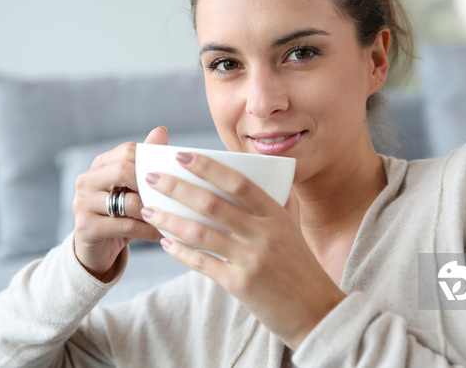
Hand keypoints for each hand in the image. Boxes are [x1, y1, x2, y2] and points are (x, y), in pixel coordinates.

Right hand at [72, 126, 166, 280]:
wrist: (99, 249)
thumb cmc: (123, 213)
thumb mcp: (134, 187)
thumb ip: (146, 160)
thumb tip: (161, 130)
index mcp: (100, 165)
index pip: (128, 151)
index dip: (151, 162)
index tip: (171, 176)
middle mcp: (86, 180)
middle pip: (124, 171)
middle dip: (152, 185)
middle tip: (173, 197)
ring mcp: (82, 203)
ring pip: (128, 201)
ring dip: (154, 211)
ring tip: (173, 218)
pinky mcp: (85, 228)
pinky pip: (125, 226)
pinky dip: (148, 230)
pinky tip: (162, 234)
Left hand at [141, 152, 345, 349]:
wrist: (316, 311)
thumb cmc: (302, 266)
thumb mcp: (294, 229)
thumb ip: (279, 203)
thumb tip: (267, 177)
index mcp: (276, 215)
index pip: (238, 183)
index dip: (208, 167)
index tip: (182, 155)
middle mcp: (264, 234)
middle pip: (213, 204)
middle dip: (178, 188)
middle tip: (152, 178)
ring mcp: (251, 259)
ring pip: (201, 233)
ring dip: (170, 219)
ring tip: (149, 209)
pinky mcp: (240, 284)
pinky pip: (202, 263)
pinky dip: (181, 252)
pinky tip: (165, 242)